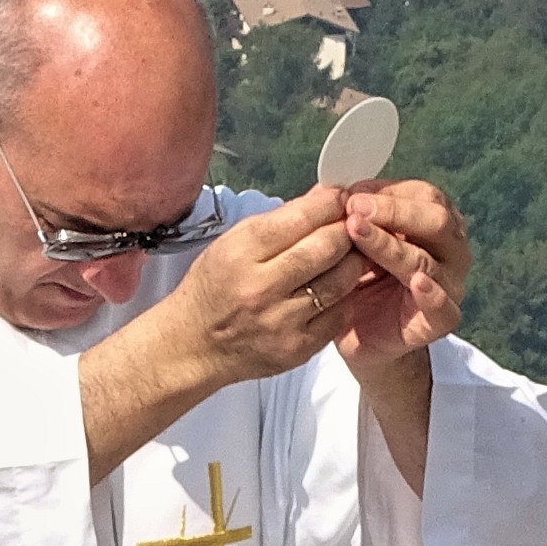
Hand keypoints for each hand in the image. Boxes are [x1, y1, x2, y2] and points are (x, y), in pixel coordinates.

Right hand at [160, 184, 372, 385]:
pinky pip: (340, 313)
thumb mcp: (231, 244)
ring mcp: (282, 321)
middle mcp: (261, 288)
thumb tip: (322, 198)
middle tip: (352, 225)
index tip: (340, 198)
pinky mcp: (298, 347)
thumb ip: (279, 222)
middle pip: (326, 247)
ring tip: (350, 254)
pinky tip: (337, 288)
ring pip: (341, 281)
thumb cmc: (212, 291)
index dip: (329, 203)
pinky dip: (345, 296)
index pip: (299, 218)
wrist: (193, 347)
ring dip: (353, 262)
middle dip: (347, 230)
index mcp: (240, 253)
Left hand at [331, 179, 469, 378]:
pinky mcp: (439, 321)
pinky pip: (444, 308)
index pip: (423, 195)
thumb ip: (345, 214)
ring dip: (391, 245)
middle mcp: (448, 251)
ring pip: (428, 260)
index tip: (349, 194)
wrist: (357, 335)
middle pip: (436, 220)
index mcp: (432, 223)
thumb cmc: (357, 280)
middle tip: (354, 209)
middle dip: (394, 211)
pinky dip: (433, 294)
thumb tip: (328, 189)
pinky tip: (417, 281)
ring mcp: (449, 285)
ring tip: (357, 232)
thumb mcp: (349, 241)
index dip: (387, 192)